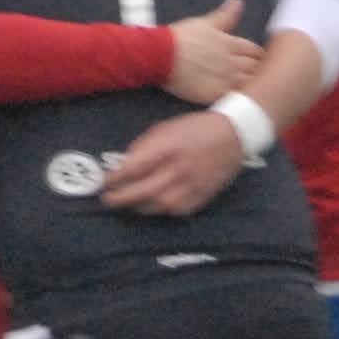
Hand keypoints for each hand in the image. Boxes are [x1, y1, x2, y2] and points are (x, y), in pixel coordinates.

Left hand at [100, 110, 243, 216]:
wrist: (234, 134)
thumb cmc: (196, 128)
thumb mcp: (166, 128)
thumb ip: (144, 146)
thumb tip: (124, 165)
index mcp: (168, 148)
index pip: (133, 168)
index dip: (115, 178)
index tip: (104, 182)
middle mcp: (178, 169)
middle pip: (142, 191)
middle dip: (121, 198)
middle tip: (108, 200)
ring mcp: (191, 185)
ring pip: (157, 206)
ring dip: (139, 207)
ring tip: (129, 204)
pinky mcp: (202, 196)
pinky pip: (176, 211)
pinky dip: (162, 210)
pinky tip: (153, 206)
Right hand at [159, 0, 260, 103]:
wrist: (160, 55)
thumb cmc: (179, 38)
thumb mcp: (204, 23)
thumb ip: (225, 15)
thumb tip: (237, 2)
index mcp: (231, 43)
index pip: (256, 51)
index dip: (258, 56)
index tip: (255, 60)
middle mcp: (232, 61)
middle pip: (257, 68)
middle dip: (258, 70)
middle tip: (255, 74)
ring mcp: (225, 79)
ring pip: (250, 83)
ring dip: (252, 84)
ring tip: (249, 88)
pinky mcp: (216, 94)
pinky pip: (237, 97)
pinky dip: (241, 97)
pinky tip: (239, 98)